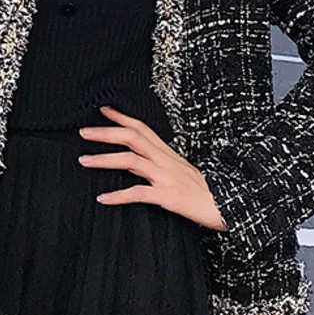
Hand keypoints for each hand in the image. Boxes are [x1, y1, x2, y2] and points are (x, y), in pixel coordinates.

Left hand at [78, 106, 228, 231]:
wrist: (230, 205)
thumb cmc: (209, 191)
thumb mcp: (183, 171)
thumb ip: (162, 165)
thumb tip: (139, 163)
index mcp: (168, 153)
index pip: (142, 128)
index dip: (121, 118)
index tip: (103, 109)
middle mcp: (165, 160)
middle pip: (132, 137)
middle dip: (106, 133)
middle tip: (83, 132)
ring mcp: (166, 177)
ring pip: (131, 161)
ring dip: (104, 159)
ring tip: (84, 160)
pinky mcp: (169, 196)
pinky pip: (139, 193)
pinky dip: (118, 195)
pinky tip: (102, 198)